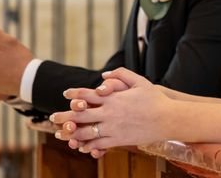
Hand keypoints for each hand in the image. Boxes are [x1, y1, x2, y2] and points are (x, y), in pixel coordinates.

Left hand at [51, 68, 172, 151]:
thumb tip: (104, 75)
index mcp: (113, 97)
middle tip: (53, 117)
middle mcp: (110, 113)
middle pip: (81, 115)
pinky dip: (87, 145)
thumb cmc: (155, 99)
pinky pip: (98, 144)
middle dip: (65, 116)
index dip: (75, 93)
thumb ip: (121, 74)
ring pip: (86, 132)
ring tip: (60, 134)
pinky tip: (80, 146)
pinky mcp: (118, 140)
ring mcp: (113, 128)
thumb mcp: (139, 81)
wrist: (168, 119)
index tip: (65, 94)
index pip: (88, 95)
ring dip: (71, 133)